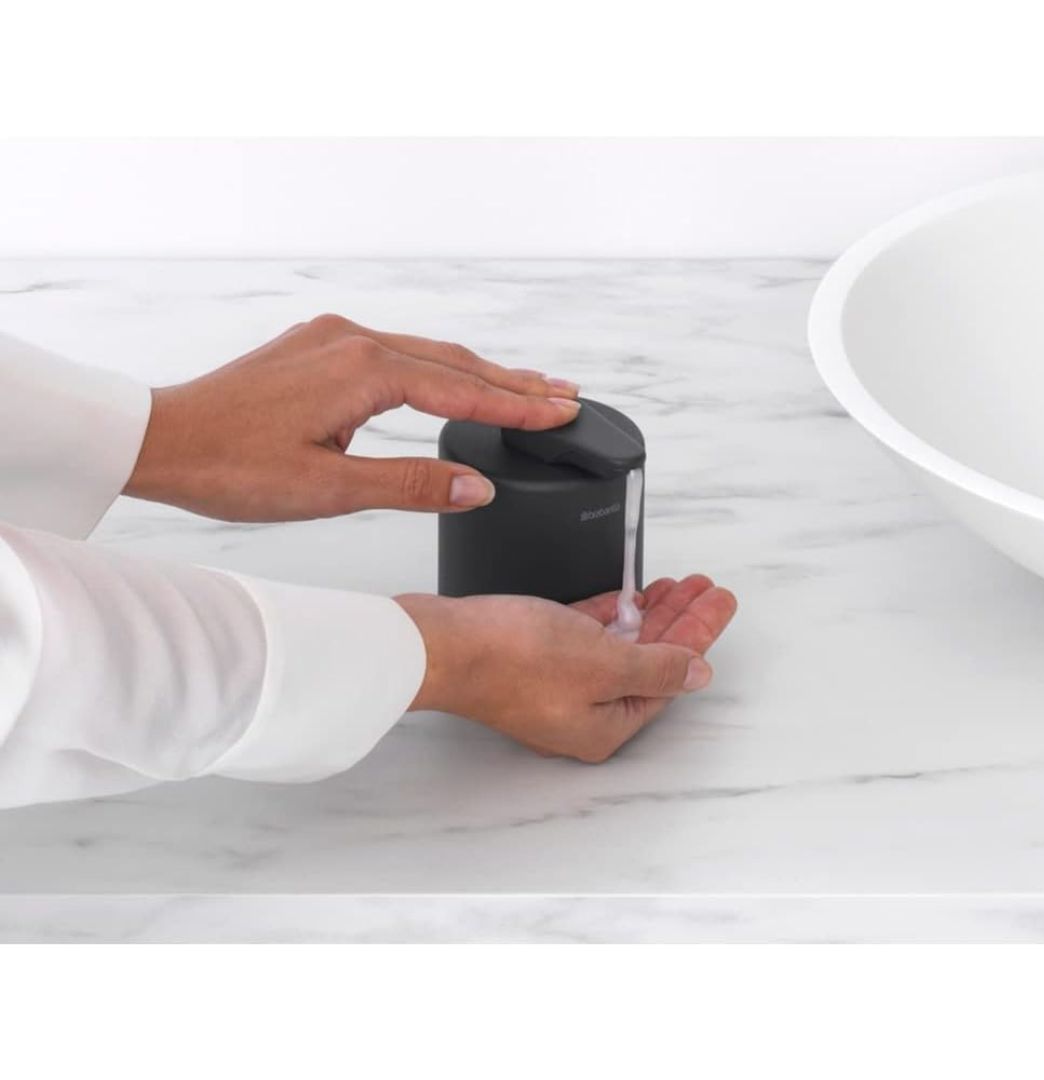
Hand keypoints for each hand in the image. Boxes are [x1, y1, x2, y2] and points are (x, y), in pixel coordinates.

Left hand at [124, 313, 580, 521]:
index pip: (462, 389)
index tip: (564, 412)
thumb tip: (477, 485)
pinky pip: (396, 351)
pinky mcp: (318, 346)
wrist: (162, 440)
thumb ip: (411, 483)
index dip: (517, 405)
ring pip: (426, 353)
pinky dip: (438, 368)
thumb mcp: (330, 488)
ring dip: (479, 372)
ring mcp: (333, 338)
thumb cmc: (231, 466)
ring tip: (527, 387)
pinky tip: (453, 378)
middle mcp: (352, 341)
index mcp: (362, 370)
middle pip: (454, 361)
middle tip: (565, 394)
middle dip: (513, 381)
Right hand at [396, 575, 735, 762]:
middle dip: (681, 620)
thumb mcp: (603, 663)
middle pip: (649, 661)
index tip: (718, 601)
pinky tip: (628, 594)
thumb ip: (657, 667)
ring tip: (676, 584)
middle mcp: (583, 712)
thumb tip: (696, 674)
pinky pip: (585, 636)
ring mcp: (556, 687)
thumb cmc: (511, 659)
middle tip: (705, 588)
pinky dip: (610, 615)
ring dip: (650, 613)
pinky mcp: (533, 660)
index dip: (699, 635)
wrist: (441, 644)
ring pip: (619, 646)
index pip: (670, 677)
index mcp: (605, 725)